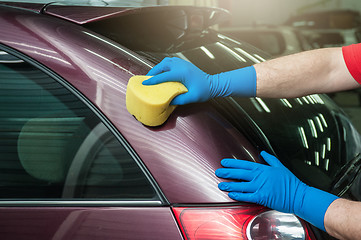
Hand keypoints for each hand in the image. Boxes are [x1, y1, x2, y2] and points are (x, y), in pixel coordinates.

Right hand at [143, 57, 256, 104]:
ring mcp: (183, 63)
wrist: (214, 84)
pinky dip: (164, 65)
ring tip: (153, 74)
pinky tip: (163, 71)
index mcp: (181, 73)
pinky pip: (171, 61)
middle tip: (147, 79)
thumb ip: (179, 100)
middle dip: (153, 71)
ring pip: (166, 61)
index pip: (163, 76)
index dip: (153, 80)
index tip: (145, 83)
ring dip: (158, 67)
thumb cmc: (204, 91)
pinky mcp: (185, 64)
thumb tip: (168, 102)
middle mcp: (181, 66)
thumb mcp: (192, 97)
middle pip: (162, 65)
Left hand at [215, 151, 337, 230]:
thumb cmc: (291, 182)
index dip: (232, 163)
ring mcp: (260, 187)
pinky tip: (231, 194)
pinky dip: (238, 195)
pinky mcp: (262, 198)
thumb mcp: (280, 166)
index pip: (244, 164)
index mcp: (263, 169)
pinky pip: (247, 196)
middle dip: (227, 173)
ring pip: (241, 185)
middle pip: (239, 173)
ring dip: (229, 185)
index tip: (224, 162)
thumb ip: (269, 159)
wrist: (299, 195)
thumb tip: (262, 152)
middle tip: (218, 172)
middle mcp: (260, 177)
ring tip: (221, 184)